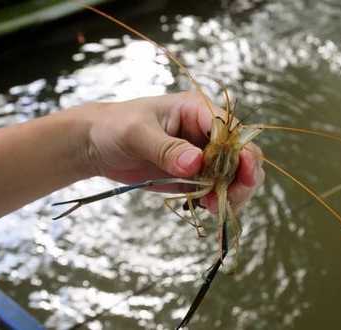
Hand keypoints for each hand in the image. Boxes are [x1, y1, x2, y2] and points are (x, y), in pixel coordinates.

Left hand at [74, 91, 263, 211]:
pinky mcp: (194, 176)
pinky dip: (219, 201)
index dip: (242, 152)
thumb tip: (196, 163)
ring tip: (215, 207)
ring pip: (234, 175)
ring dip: (233, 192)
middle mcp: (206, 133)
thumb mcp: (137, 133)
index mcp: (198, 111)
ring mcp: (202, 156)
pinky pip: (217, 189)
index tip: (243, 174)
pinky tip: (209, 209)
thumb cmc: (114, 126)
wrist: (96, 145)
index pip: (231, 131)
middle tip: (231, 197)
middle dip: (243, 177)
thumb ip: (166, 148)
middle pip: (241, 154)